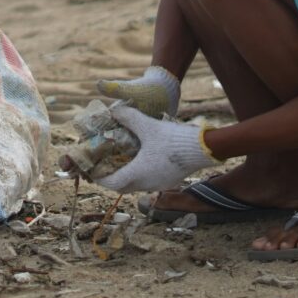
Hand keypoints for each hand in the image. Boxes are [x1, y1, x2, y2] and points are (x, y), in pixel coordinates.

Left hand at [92, 103, 217, 192]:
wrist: (202, 148)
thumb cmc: (172, 139)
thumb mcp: (148, 125)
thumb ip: (128, 117)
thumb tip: (113, 110)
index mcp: (138, 173)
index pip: (112, 183)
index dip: (101, 178)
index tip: (95, 171)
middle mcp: (147, 184)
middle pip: (123, 187)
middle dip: (112, 178)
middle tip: (107, 166)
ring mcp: (159, 185)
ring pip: (137, 185)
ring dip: (128, 177)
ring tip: (124, 162)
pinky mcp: (169, 182)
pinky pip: (150, 182)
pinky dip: (142, 175)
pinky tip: (144, 161)